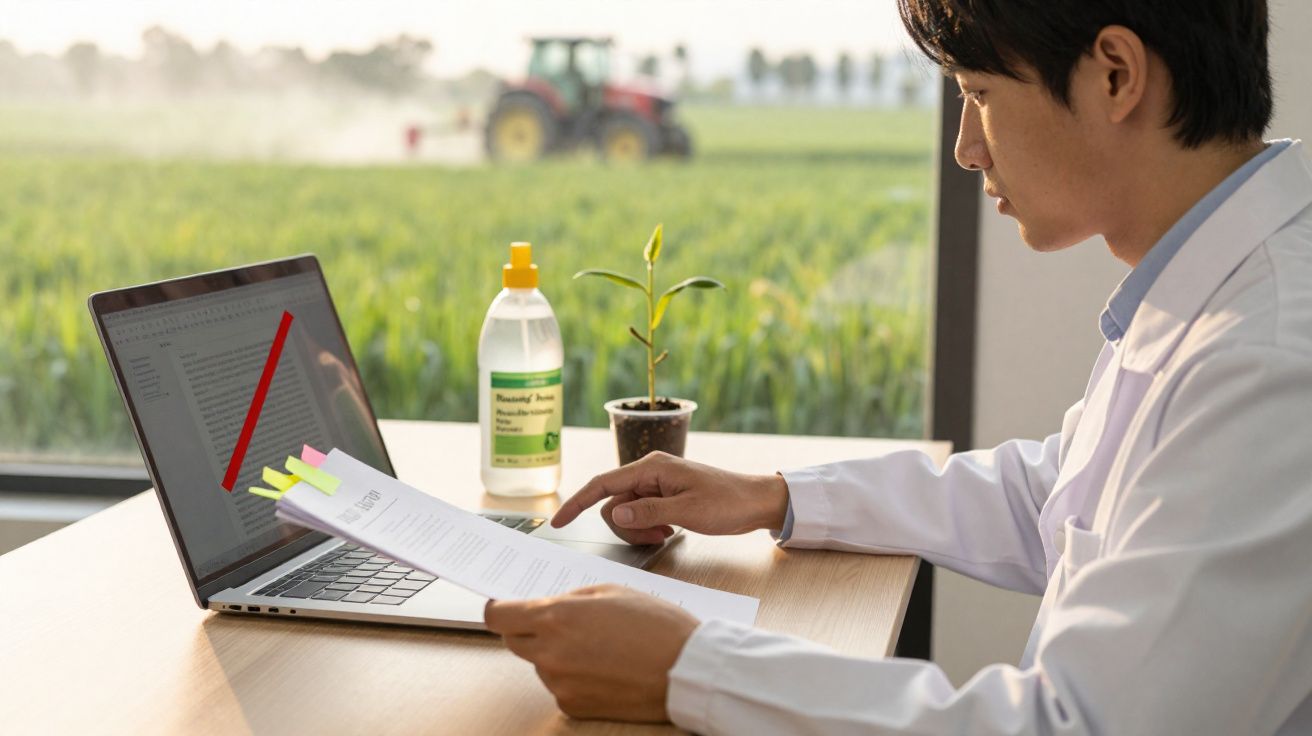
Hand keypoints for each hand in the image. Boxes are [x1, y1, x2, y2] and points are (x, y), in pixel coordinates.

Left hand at [484, 584, 698, 721]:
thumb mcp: (612, 591)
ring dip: (555, 654)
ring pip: (540, 665)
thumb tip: (552, 606)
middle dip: (529, 630)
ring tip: (597, 648)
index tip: (505, 608)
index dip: (500, 610)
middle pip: (514, 641)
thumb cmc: (656, 625)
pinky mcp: (573, 706)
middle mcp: (550, 652)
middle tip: (561, 624)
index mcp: (557, 617)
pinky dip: (574, 678)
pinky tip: (604, 669)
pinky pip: (560, 687)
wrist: (687, 670)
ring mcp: (560, 683)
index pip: (499, 617)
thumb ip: (572, 598)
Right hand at [551, 451, 790, 544]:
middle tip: (658, 535)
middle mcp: (649, 473)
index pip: (602, 484)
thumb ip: (648, 512)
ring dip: (639, 529)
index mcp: (651, 467)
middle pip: (613, 504)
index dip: (577, 502)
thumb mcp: (687, 511)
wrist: (755, 502)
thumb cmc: (727, 502)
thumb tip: (615, 513)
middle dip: (627, 526)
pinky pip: (641, 515)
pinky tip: (670, 531)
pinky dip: (649, 527)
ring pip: (626, 513)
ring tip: (667, 533)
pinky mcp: (663, 497)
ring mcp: (656, 485)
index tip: (557, 522)